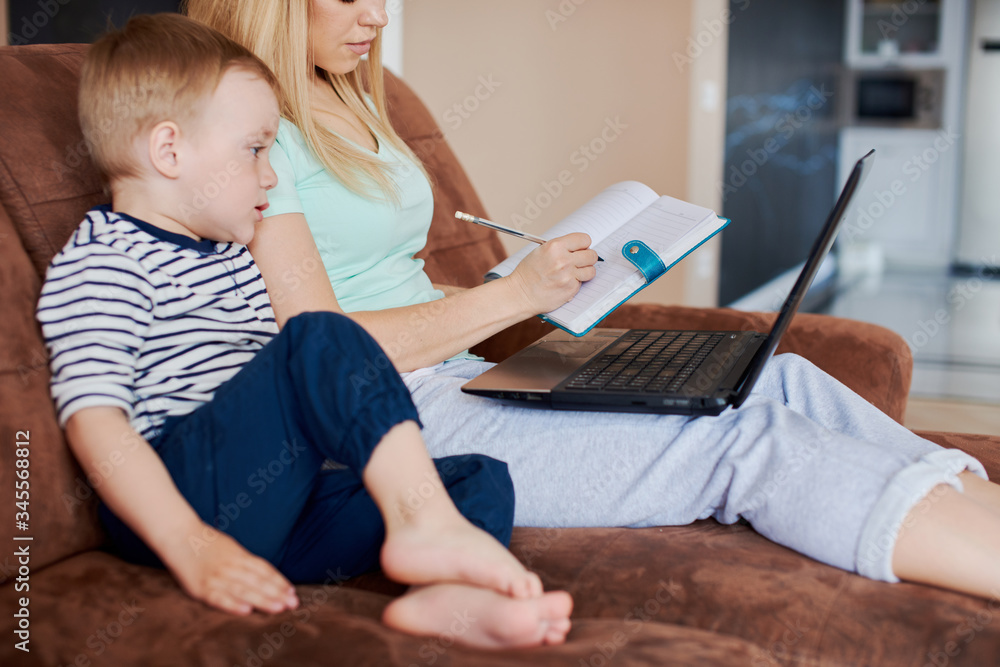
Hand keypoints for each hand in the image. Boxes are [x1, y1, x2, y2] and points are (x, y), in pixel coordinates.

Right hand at [166, 526, 298, 615]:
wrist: (179, 536)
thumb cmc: (207, 544)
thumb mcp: (231, 548)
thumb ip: (245, 562)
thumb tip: (265, 575)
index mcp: (239, 556)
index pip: (264, 570)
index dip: (279, 582)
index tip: (293, 593)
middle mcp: (231, 566)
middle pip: (257, 581)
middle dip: (277, 593)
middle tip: (293, 604)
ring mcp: (216, 577)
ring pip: (243, 590)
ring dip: (262, 600)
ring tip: (278, 608)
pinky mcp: (201, 588)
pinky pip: (219, 598)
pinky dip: (233, 604)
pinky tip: (246, 611)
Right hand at [505, 233, 598, 314]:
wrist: (520, 294)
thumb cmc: (528, 273)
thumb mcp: (541, 251)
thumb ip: (561, 247)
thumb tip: (579, 247)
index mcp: (555, 246)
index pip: (584, 239)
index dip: (583, 244)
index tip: (580, 248)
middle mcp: (563, 260)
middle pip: (592, 255)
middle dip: (587, 258)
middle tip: (579, 261)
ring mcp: (568, 275)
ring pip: (591, 270)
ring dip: (584, 271)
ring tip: (573, 273)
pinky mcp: (571, 288)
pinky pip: (582, 283)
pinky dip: (575, 283)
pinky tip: (564, 283)